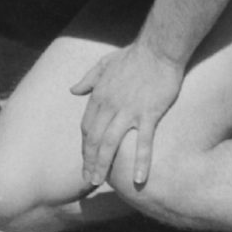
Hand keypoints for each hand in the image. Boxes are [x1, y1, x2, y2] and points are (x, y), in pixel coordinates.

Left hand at [71, 41, 183, 190]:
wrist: (158, 49)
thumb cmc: (133, 55)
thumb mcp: (104, 64)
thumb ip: (88, 79)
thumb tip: (73, 90)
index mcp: (99, 96)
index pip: (87, 127)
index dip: (86, 146)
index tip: (86, 159)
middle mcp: (109, 106)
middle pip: (94, 140)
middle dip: (89, 161)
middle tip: (88, 180)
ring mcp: (128, 111)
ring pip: (110, 144)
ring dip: (103, 165)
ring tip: (99, 182)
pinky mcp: (148, 114)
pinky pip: (143, 142)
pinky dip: (140, 161)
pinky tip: (138, 178)